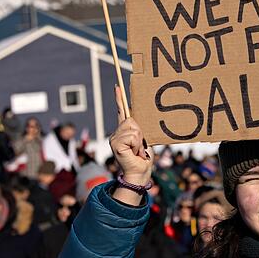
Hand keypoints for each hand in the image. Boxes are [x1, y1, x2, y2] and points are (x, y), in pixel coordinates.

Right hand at [109, 86, 152, 204]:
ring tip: (137, 150)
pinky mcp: (115, 143)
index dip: (119, 98)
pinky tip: (134, 152)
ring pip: (133, 128)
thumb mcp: (143, 139)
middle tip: (140, 145)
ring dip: (139, 139)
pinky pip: (132, 135)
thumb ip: (139, 128)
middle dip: (140, 132)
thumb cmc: (144, 156)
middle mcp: (116, 132)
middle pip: (131, 119)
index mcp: (124, 130)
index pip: (121, 111)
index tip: (118, 86)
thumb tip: (136, 119)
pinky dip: (136, 144)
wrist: (140, 172)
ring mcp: (114, 138)